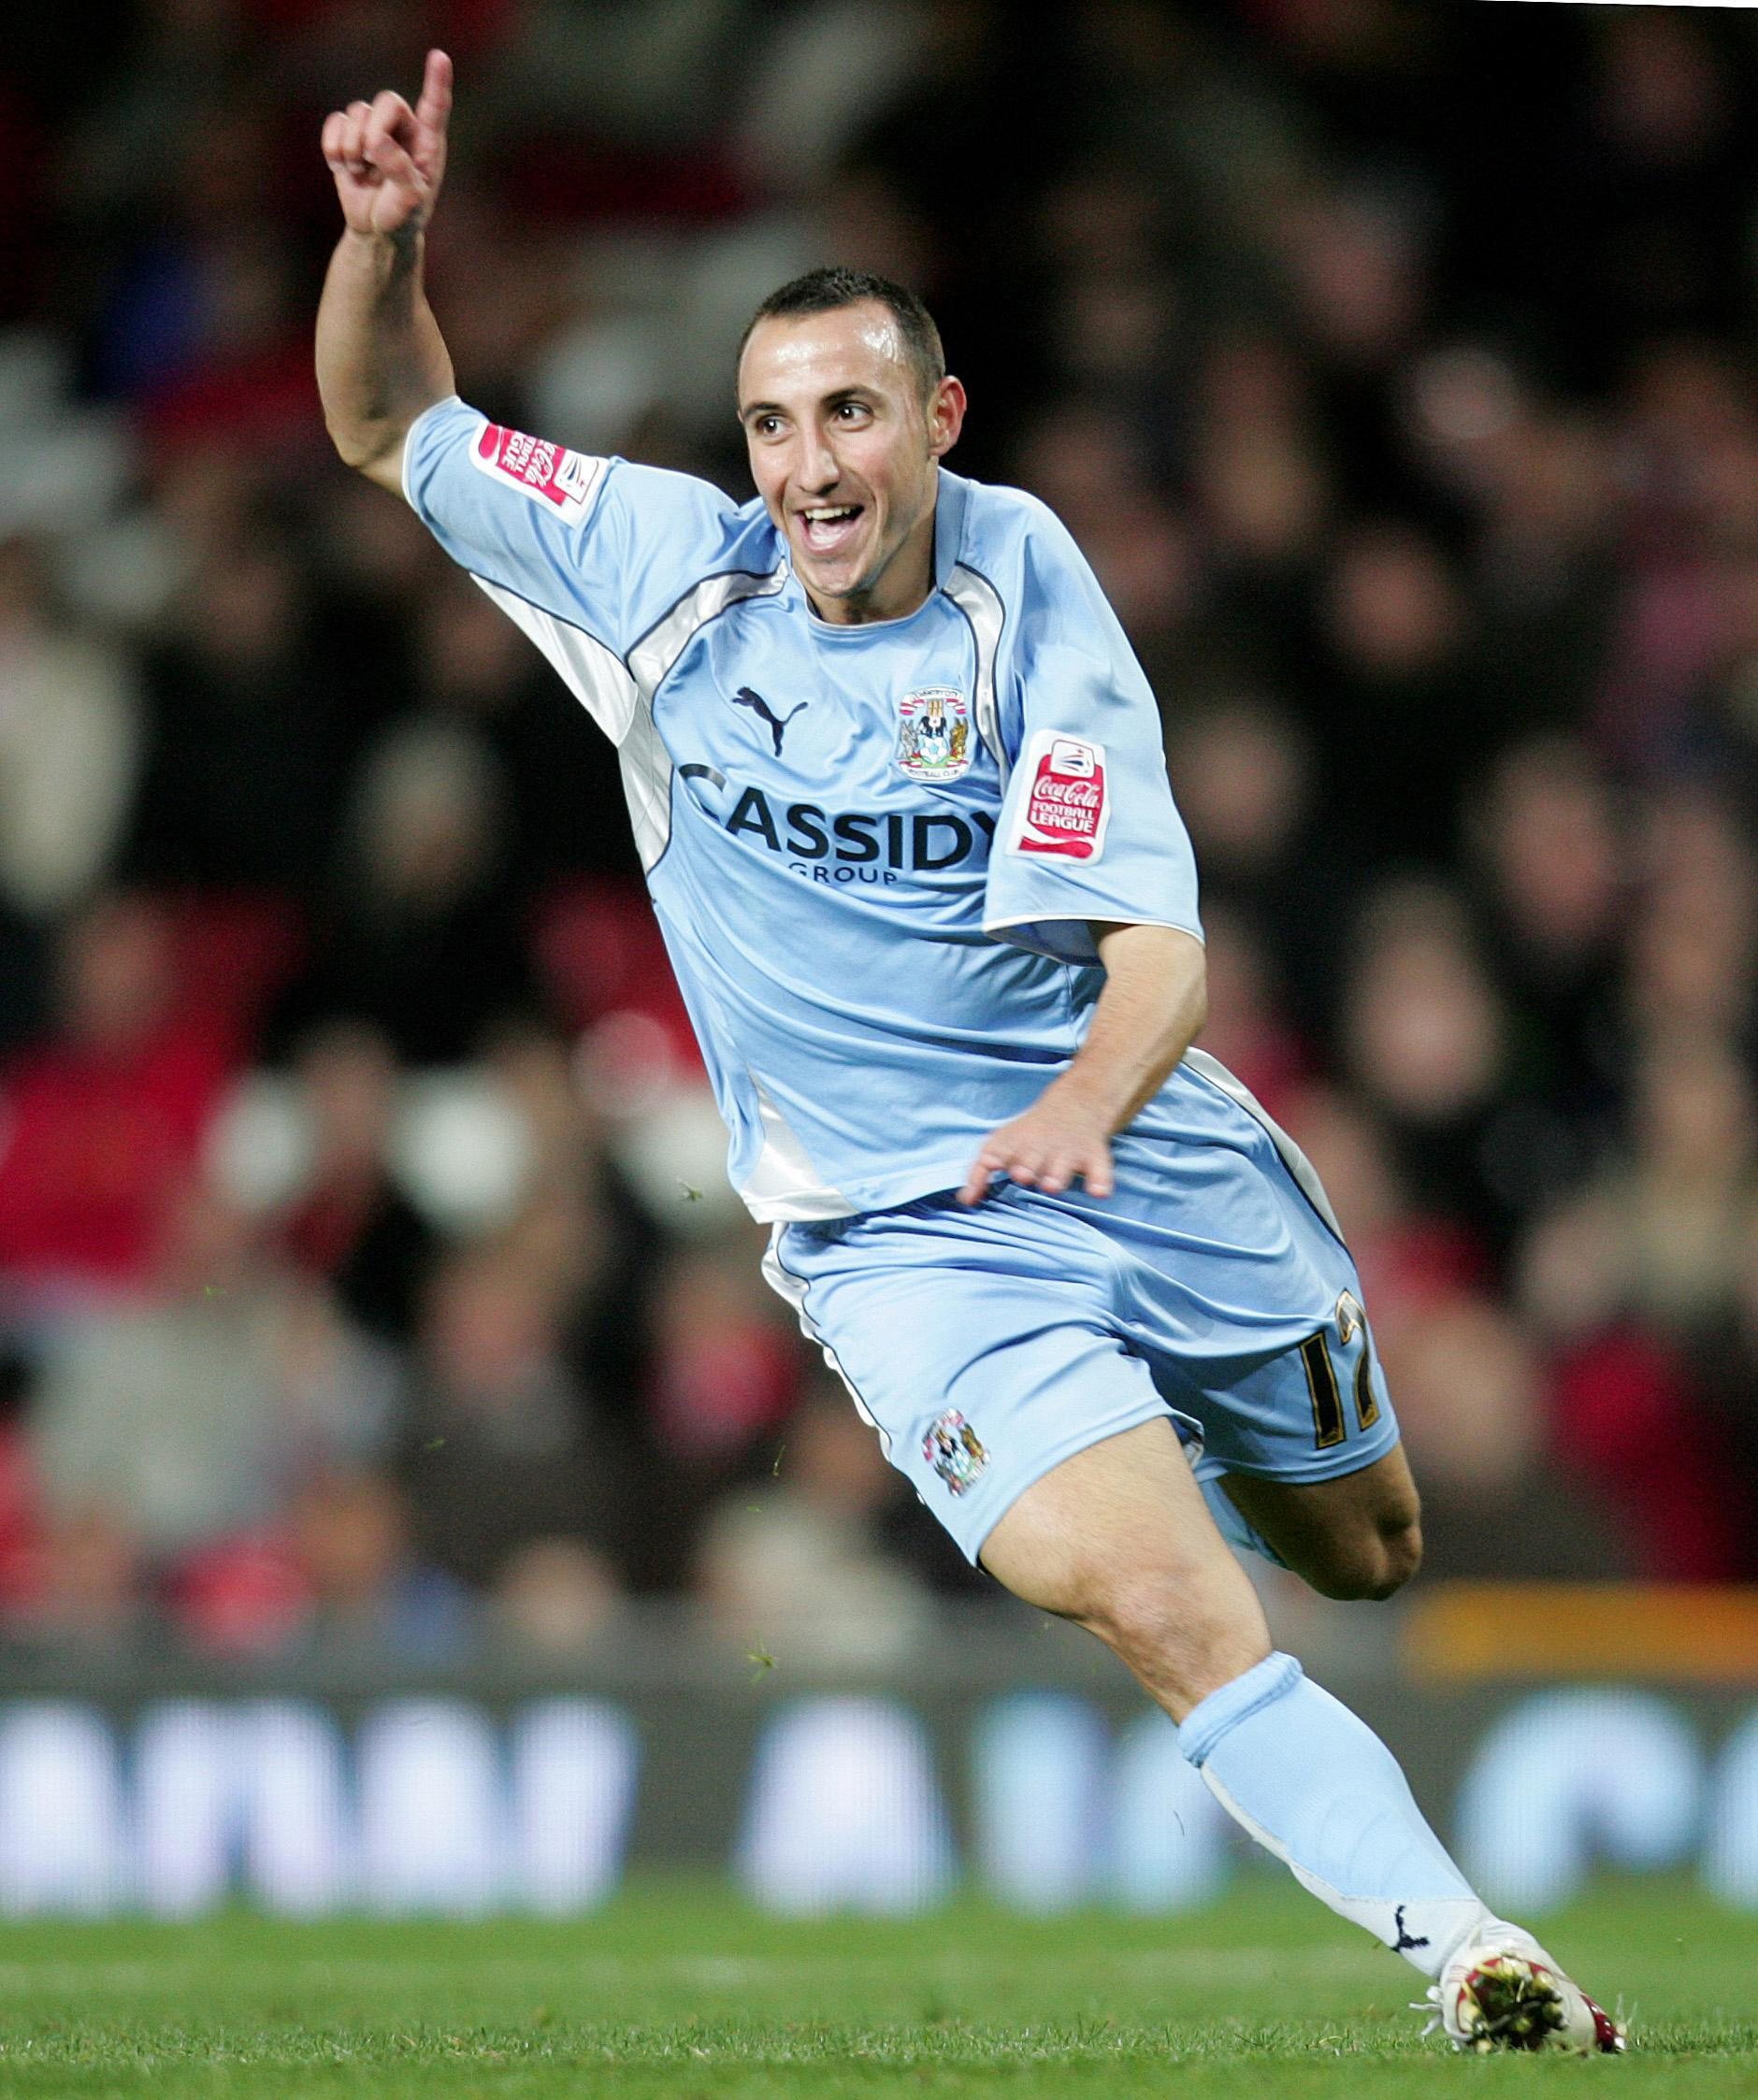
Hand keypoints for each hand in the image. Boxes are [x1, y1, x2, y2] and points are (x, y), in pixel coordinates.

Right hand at [322, 48, 452, 238]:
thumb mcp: (409, 202)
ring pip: (357, 112)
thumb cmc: (403, 216)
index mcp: (427, 143)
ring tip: (360, 172)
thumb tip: (377, 142)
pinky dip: (333, 147)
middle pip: (386, 101)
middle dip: (374, 129)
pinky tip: (342, 168)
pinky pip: (334, 123)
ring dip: (353, 147)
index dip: (437, 82)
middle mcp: (403, 129)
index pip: (435, 107)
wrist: (377, 230)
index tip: (440, 57)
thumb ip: (399, 171)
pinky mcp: (348, 135)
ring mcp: (374, 129)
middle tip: (369, 158)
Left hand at [956, 1087, 1115, 1205]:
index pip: (1003, 1153)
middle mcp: (1042, 1148)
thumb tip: (965, 1201)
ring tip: (1052, 1185)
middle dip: (1027, 1167)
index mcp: (1016, 1145)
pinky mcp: (1094, 1157)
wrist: (1074, 1107)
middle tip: (1023, 1174)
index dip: (998, 1160)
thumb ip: (979, 1174)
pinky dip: (1100, 1180)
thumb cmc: (1028, 1136)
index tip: (995, 1165)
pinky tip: (1098, 1192)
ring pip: (1062, 1165)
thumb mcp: (999, 1145)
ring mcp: (1068, 1152)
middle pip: (1032, 1160)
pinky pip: (1100, 1170)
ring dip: (1056, 1174)